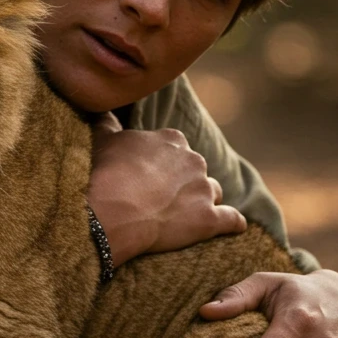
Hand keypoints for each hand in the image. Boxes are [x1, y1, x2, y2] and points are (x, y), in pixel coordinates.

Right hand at [87, 121, 246, 265]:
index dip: (164, 163)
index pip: (176, 148)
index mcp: (172, 139)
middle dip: (184, 182)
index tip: (151, 175)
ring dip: (203, 201)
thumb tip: (103, 111)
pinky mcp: (209, 219)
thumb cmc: (105, 173)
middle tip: (161, 197)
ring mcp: (203, 190)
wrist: (111, 211)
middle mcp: (194, 160)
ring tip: (185, 215)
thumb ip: (108, 124)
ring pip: (213, 192)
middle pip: (196, 170)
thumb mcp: (103, 140)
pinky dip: (233, 223)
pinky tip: (235, 226)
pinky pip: (231, 219)